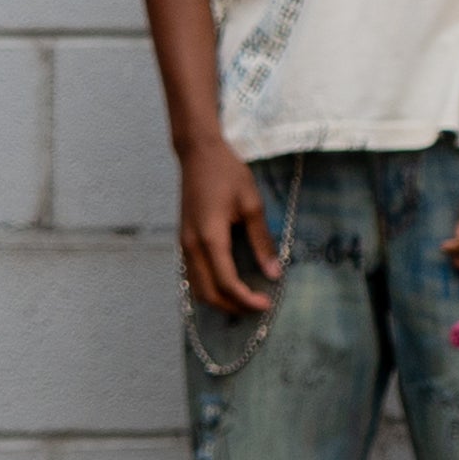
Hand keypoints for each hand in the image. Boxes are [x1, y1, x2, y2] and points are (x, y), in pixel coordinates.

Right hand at [174, 135, 281, 317]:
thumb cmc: (227, 173)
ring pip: (196, 287)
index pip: (226, 282)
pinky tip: (228, 285)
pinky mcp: (184, 240)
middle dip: (232, 306)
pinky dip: (209, 287)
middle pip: (207, 293)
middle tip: (257, 306)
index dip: (246, 299)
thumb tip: (274, 273)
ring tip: (244, 300)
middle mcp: (191, 245)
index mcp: (210, 237)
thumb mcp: (252, 204)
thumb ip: (262, 241)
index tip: (266, 303)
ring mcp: (184, 244)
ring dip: (219, 300)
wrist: (198, 153)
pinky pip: (193, 275)